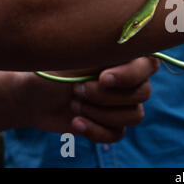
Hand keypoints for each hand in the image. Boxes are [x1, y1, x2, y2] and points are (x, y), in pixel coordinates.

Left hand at [18, 57, 158, 142]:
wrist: (34, 94)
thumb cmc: (57, 67)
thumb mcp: (80, 54)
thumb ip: (108, 52)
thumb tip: (133, 50)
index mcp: (128, 57)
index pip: (150, 65)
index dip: (131, 75)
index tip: (102, 78)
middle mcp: (131, 80)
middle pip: (143, 93)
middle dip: (106, 96)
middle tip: (77, 90)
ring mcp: (124, 103)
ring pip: (134, 116)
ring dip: (100, 113)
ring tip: (74, 104)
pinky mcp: (113, 124)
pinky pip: (118, 133)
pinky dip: (95, 130)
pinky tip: (75, 122)